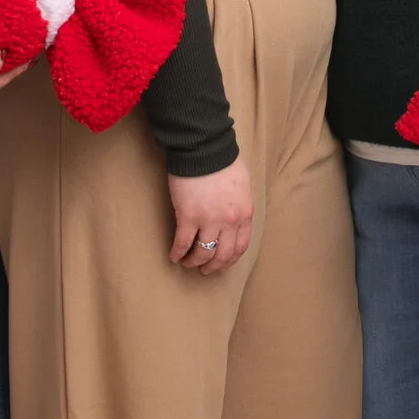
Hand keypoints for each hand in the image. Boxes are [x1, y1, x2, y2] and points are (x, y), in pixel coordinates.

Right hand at [168, 159, 253, 276]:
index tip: (222, 263)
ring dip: (195, 262)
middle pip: (223, 254)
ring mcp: (209, 221)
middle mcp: (230, 221)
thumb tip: (233, 218)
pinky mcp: (188, 217)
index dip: (230, 259)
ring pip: (203, 253)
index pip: (241, 246)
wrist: (204, 148)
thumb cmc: (222, 161)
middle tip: (205, 270)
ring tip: (188, 263)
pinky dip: (178, 252)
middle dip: (213, 266)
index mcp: (244, 213)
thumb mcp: (242, 185)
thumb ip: (240, 204)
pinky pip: (183, 242)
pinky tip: (173, 256)